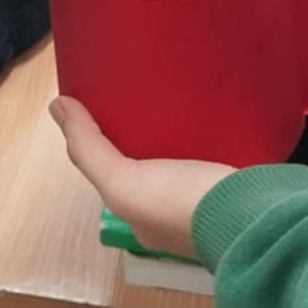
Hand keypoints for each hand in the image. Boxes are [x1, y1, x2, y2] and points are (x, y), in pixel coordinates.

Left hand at [51, 97, 234, 259]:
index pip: (120, 175)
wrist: (250, 216)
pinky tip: (214, 106)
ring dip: (183, 130)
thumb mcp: (122, 182)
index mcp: (146, 218)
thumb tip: (57, 106)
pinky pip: (218, 149)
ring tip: (179, 89)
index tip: (110, 102)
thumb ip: (90, 149)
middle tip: (148, 89)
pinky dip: (213, 130)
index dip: (110, 144)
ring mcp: (208, 197)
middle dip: (150, 134)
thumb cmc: (179, 205)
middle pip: (155, 164)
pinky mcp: (237, 178)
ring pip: (188, 156)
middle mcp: (175, 212)